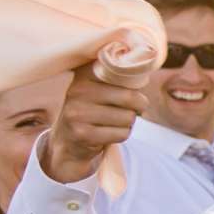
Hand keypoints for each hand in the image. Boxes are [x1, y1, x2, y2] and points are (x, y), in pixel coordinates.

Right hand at [44, 63, 143, 183]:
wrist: (67, 141)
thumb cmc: (95, 111)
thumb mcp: (101, 89)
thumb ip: (121, 78)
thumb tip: (146, 71)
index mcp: (85, 74)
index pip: (125, 75)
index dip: (136, 90)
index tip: (130, 94)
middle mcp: (78, 90)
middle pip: (131, 98)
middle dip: (137, 108)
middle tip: (126, 111)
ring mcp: (77, 112)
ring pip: (128, 117)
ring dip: (127, 124)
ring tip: (112, 123)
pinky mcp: (81, 133)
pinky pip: (122, 134)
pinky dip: (121, 135)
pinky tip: (107, 133)